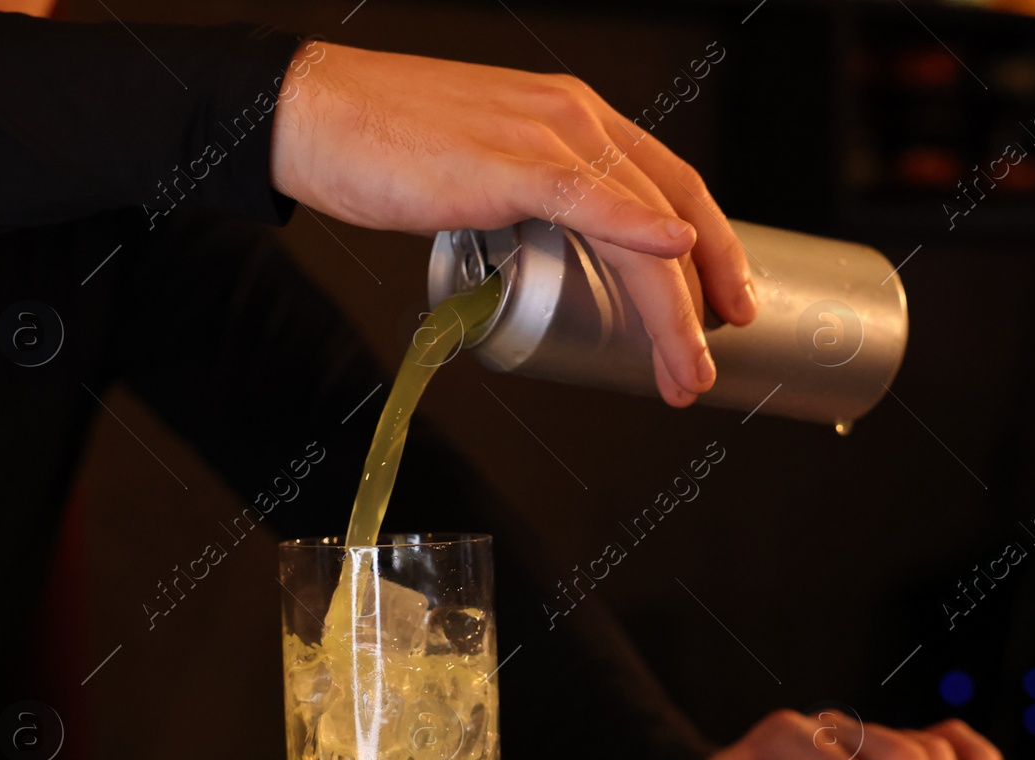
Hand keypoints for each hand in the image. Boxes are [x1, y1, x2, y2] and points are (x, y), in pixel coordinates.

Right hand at [270, 45, 758, 405]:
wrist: (311, 116)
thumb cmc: (385, 145)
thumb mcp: (489, 169)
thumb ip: (535, 202)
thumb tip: (556, 259)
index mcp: (574, 119)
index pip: (670, 183)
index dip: (712, 249)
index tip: (724, 305)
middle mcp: (573, 119)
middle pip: (673, 207)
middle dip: (705, 295)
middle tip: (708, 360)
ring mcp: (542, 136)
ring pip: (640, 223)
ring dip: (673, 306)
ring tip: (685, 368)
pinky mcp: (504, 162)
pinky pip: (586, 198)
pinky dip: (636, 227)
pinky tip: (673, 255)